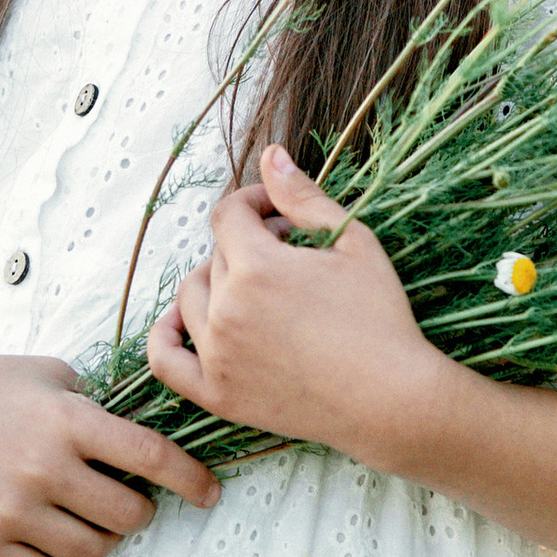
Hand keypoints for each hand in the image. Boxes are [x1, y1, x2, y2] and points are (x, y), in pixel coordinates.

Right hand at [0, 348, 217, 556]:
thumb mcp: (42, 373)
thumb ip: (92, 402)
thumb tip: (141, 433)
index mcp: (67, 420)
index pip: (153, 458)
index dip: (193, 480)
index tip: (209, 492)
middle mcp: (44, 469)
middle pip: (130, 515)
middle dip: (138, 509)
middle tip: (125, 498)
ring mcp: (13, 513)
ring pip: (94, 550)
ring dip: (102, 538)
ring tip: (85, 517)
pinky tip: (57, 540)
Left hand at [143, 143, 455, 472]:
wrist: (391, 400)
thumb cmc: (381, 318)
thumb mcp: (353, 244)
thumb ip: (303, 198)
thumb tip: (270, 155)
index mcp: (256, 267)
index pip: (228, 215)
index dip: (251, 203)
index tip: (278, 214)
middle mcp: (226, 310)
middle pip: (215, 256)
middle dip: (248, 245)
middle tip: (289, 256)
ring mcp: (217, 356)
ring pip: (190, 298)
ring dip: (216, 282)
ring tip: (255, 288)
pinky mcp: (218, 394)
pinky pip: (165, 360)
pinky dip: (165, 335)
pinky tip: (184, 321)